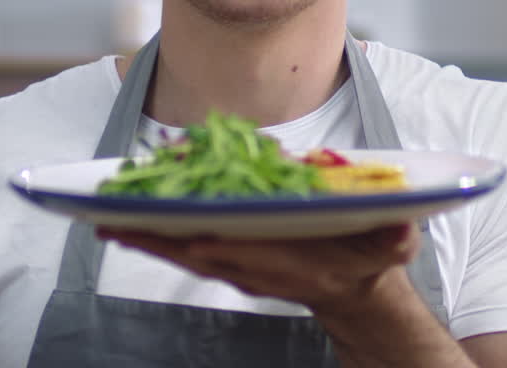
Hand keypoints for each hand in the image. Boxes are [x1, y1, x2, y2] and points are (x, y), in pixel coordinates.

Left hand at [97, 222, 419, 314]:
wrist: (354, 290)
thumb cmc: (367, 259)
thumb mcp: (391, 245)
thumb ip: (396, 238)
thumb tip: (404, 229)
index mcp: (288, 261)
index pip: (243, 253)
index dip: (210, 243)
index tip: (176, 231)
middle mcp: (255, 266)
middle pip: (196, 251)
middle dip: (154, 238)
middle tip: (108, 219)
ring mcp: (237, 265)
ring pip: (183, 250)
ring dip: (145, 236)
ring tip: (102, 217)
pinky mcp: (228, 259)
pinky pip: (185, 247)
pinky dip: (156, 234)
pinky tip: (129, 220)